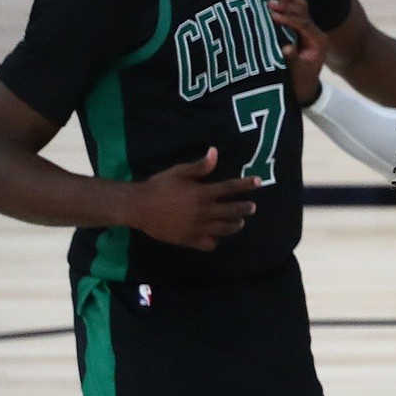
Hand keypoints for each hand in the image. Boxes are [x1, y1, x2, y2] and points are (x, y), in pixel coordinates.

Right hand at [127, 147, 260, 251]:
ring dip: (235, 225)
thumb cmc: (159, 186)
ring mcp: (196, 227)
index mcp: (202, 193)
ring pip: (223, 229)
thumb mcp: (179, 172)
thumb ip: (200, 166)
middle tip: (252, 208)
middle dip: (245, 209)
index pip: (230, 188)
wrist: (137, 207)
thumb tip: (215, 151)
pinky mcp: (187, 240)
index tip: (258, 183)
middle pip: (231, 211)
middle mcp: (202, 211)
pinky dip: (214, 241)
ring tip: (240, 223)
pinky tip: (217, 238)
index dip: (246, 185)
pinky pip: (207, 244)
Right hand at [269, 0, 328, 106]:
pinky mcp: (302, 29)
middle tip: (270, 2)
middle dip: (288, 7)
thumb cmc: (300, 80)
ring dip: (289, 2)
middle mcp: (316, 33)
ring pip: (302, 10)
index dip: (289, 19)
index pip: (304, 25)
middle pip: (304, 14)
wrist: (305, 85)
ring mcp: (310, 29)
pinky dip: (289, 4)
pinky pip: (297, 12)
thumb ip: (293, 60)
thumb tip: (286, 47)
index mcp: (318, 41)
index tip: (274, 15)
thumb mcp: (297, 73)